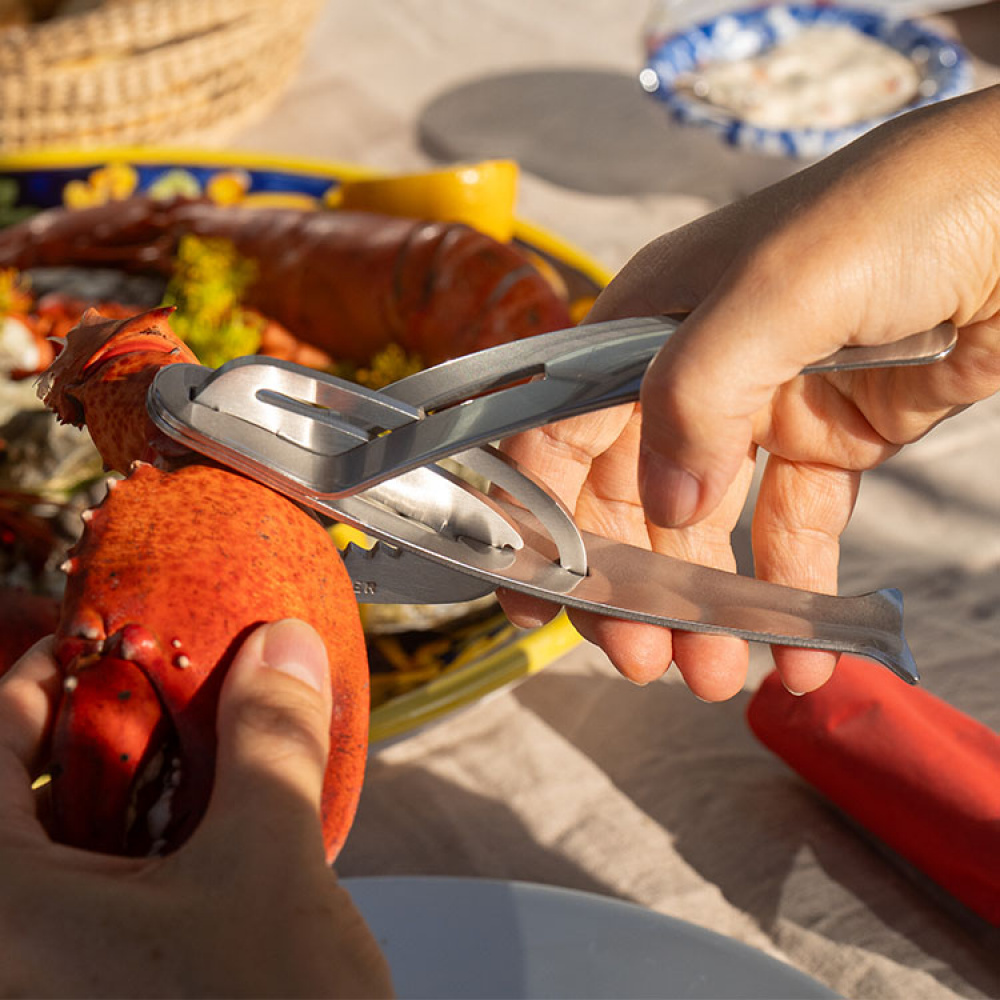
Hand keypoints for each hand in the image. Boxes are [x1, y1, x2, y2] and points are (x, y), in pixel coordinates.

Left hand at [0, 622, 391, 998]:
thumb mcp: (271, 871)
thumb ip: (270, 743)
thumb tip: (284, 650)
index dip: (37, 680)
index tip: (91, 642)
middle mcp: (4, 951)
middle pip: (22, 806)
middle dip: (94, 740)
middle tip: (159, 699)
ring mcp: (41, 981)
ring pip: (59, 862)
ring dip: (122, 801)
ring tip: (193, 763)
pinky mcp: (87, 995)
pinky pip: (87, 911)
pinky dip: (136, 863)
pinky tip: (198, 850)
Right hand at [501, 85, 999, 700]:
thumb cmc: (902, 210)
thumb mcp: (781, 288)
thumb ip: (700, 391)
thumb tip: (667, 505)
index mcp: (648, 320)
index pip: (563, 427)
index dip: (537, 514)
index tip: (538, 601)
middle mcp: (690, 368)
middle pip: (630, 493)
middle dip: (630, 582)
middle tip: (645, 657)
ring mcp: (762, 407)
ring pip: (708, 524)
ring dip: (708, 603)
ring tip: (717, 676)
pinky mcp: (832, 437)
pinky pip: (797, 527)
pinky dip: (794, 593)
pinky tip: (803, 654)